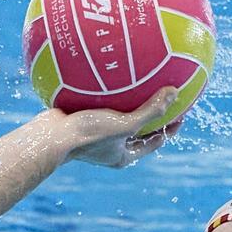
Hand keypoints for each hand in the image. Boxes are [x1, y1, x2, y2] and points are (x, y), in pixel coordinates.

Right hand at [56, 87, 181, 167]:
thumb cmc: (89, 134)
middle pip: (138, 129)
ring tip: (140, 83)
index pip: (154, 142)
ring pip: (119, 117)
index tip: (181, 112)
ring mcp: (96, 135)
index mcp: (123, 155)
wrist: (50, 135)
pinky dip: (109, 95)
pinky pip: (101, 106)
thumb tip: (174, 93)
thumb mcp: (125, 123)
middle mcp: (111, 148)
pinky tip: (113, 76)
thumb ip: (151, 110)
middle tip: (165, 96)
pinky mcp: (83, 121)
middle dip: (151, 114)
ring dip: (129, 103)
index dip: (170, 128)